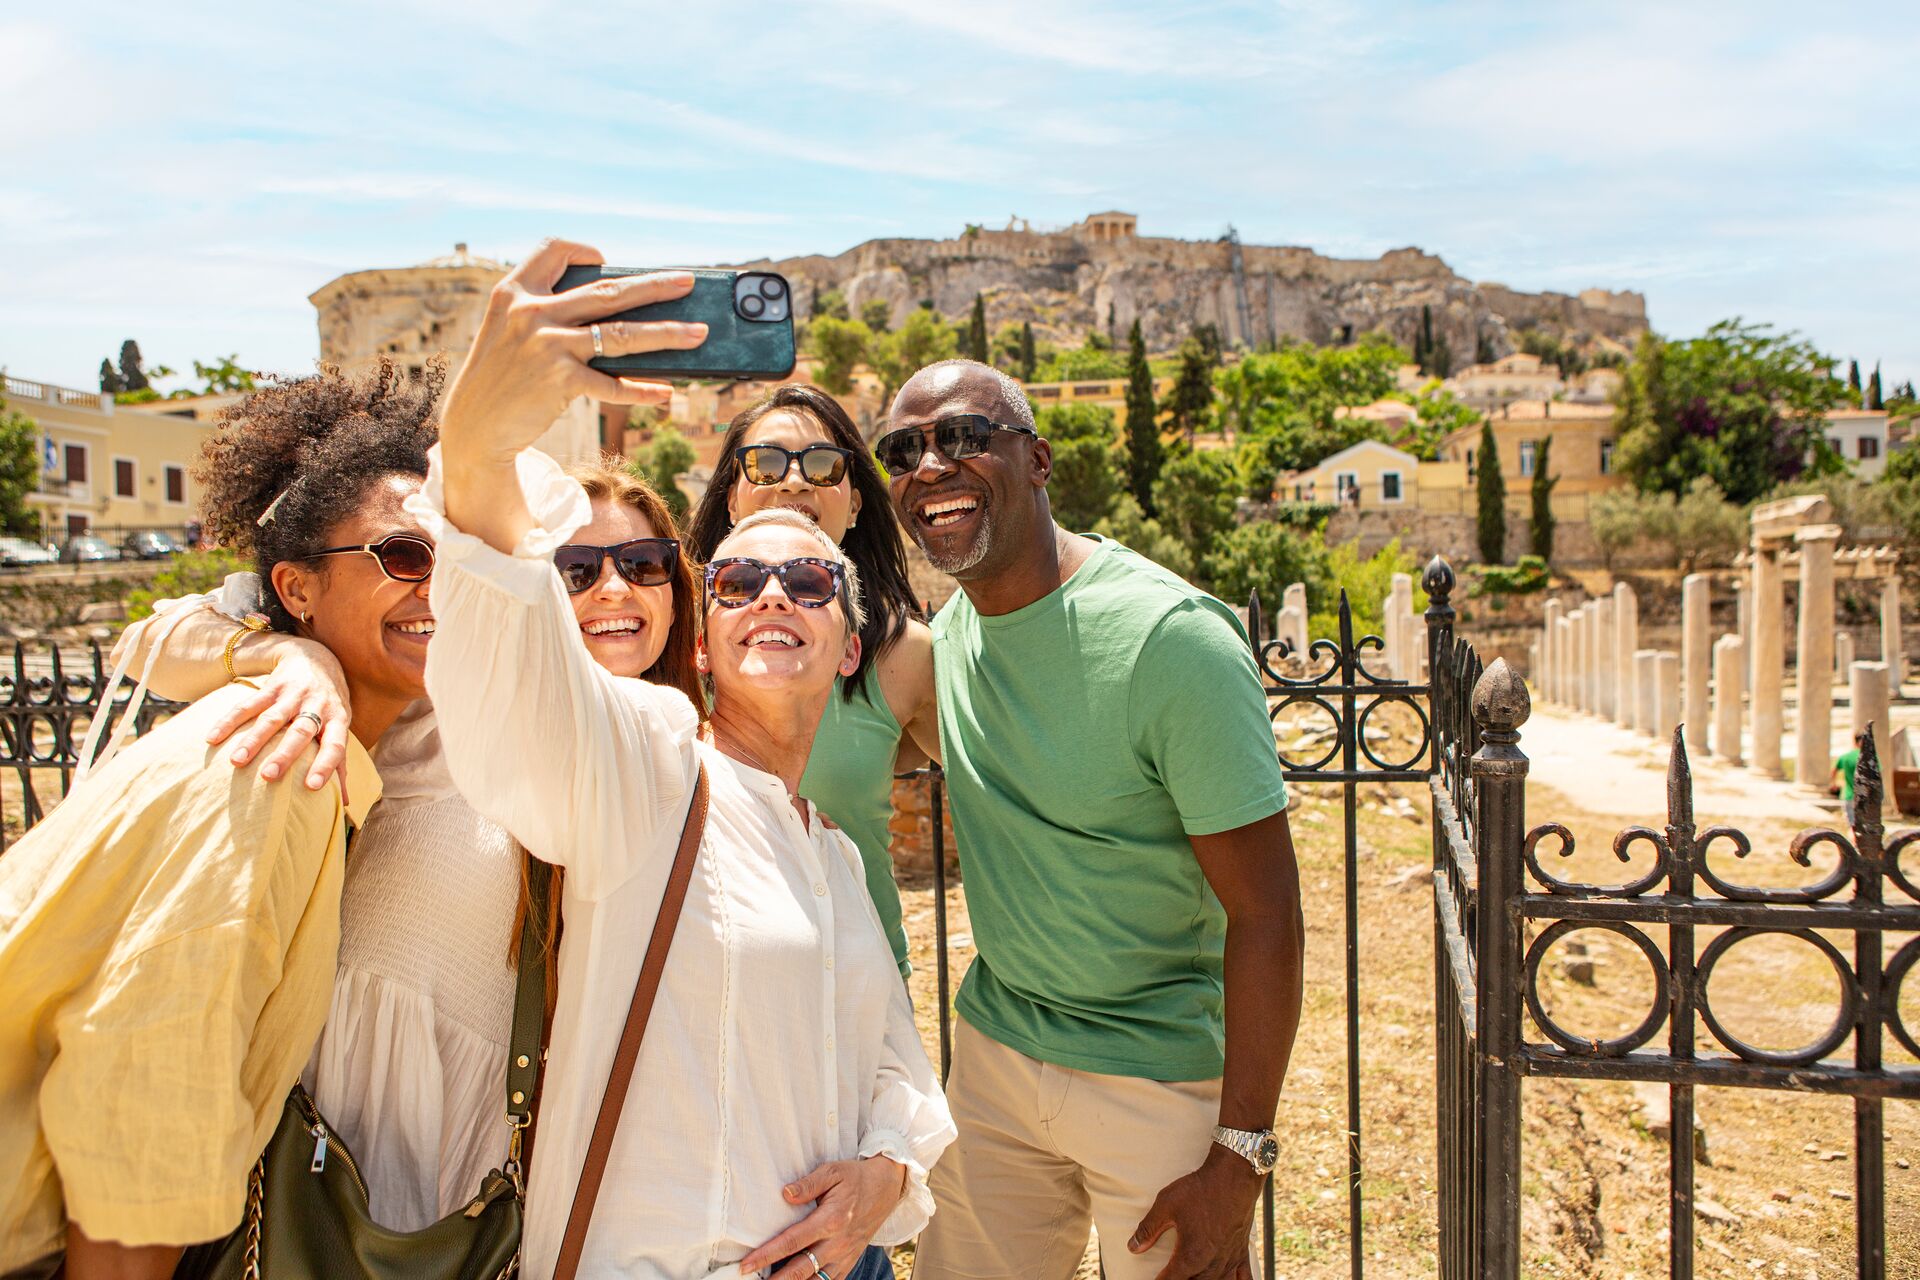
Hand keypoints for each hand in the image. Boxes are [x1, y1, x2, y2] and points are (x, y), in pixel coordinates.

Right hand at [205, 639, 352, 793]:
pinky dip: (229, 721)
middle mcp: (317, 706)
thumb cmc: (330, 706)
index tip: (313, 788)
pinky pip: (248, 704)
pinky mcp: (271, 686)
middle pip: (301, 731)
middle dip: (285, 754)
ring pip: (272, 718)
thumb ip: (340, 763)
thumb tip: (344, 802)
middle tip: (268, 776)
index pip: (335, 745)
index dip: (326, 765)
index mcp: (337, 720)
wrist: (317, 659)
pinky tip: (212, 738)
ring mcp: (293, 695)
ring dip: (254, 740)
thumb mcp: (341, 728)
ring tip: (237, 762)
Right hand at [437, 239, 704, 464]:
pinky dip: (642, 390)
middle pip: (606, 291)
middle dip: (654, 286)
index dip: (584, 251)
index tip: (606, 258)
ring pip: (620, 335)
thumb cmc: (501, 376)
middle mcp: (530, 312)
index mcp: (515, 291)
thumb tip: (620, 315)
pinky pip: (611, 384)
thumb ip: (548, 313)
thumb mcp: (509, 331)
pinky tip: (666, 393)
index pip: (554, 250)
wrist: (474, 425)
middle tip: (688, 283)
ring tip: (698, 333)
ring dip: (666, 334)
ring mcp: (546, 345)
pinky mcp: (558, 381)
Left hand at [738, 1156, 907, 1279]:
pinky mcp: (849, 1261)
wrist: (886, 1187)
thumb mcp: (832, 1171)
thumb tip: (785, 1194)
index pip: (792, 1242)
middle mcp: (837, 1243)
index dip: (767, 1255)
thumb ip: (808, 1184)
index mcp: (831, 1220)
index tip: (746, 1264)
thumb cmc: (855, 1177)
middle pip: (800, 1270)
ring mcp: (844, 1256)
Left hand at [1128, 1145, 1261, 1279]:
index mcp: (1189, 1257)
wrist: (1233, 1177)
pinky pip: (1244, 1279)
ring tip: (1194, 1277)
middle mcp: (1210, 1265)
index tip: (1156, 1279)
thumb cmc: (1200, 1190)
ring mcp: (1228, 1260)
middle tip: (1174, 1274)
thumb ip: (1148, 1229)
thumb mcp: (1166, 1205)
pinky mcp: (1242, 1253)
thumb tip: (1133, 1247)